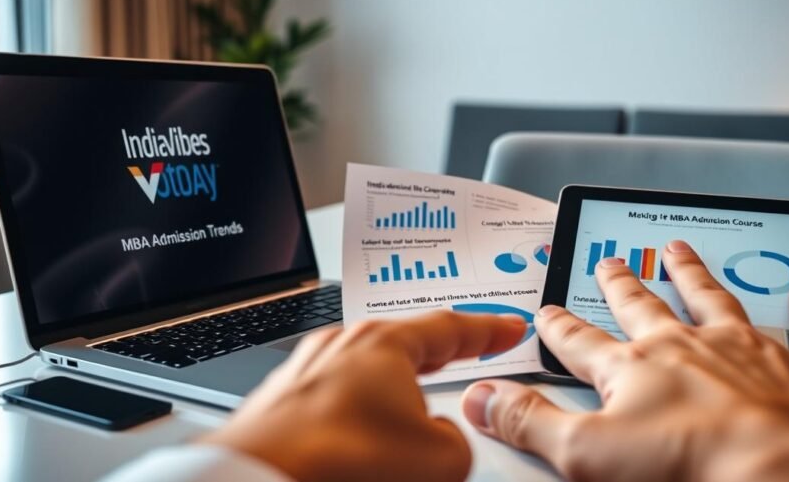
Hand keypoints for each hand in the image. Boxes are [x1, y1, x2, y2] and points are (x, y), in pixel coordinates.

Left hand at [200, 311, 526, 481]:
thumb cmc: (338, 462)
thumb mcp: (438, 460)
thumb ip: (459, 441)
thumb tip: (442, 438)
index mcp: (384, 343)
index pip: (451, 327)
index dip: (488, 330)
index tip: (508, 327)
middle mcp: (342, 346)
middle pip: (404, 343)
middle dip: (438, 354)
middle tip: (463, 353)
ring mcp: (306, 372)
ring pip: (365, 374)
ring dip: (393, 391)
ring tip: (409, 415)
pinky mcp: (280, 405)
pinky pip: (334, 402)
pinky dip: (356, 416)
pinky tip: (359, 444)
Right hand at [462, 241, 788, 481]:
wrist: (786, 474)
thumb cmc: (692, 466)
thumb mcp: (586, 454)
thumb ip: (530, 422)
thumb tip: (483, 401)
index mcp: (636, 369)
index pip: (582, 343)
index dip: (558, 328)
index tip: (547, 313)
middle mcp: (690, 348)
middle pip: (646, 307)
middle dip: (623, 285)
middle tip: (610, 264)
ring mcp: (749, 352)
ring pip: (716, 301)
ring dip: (695, 276)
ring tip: (680, 252)